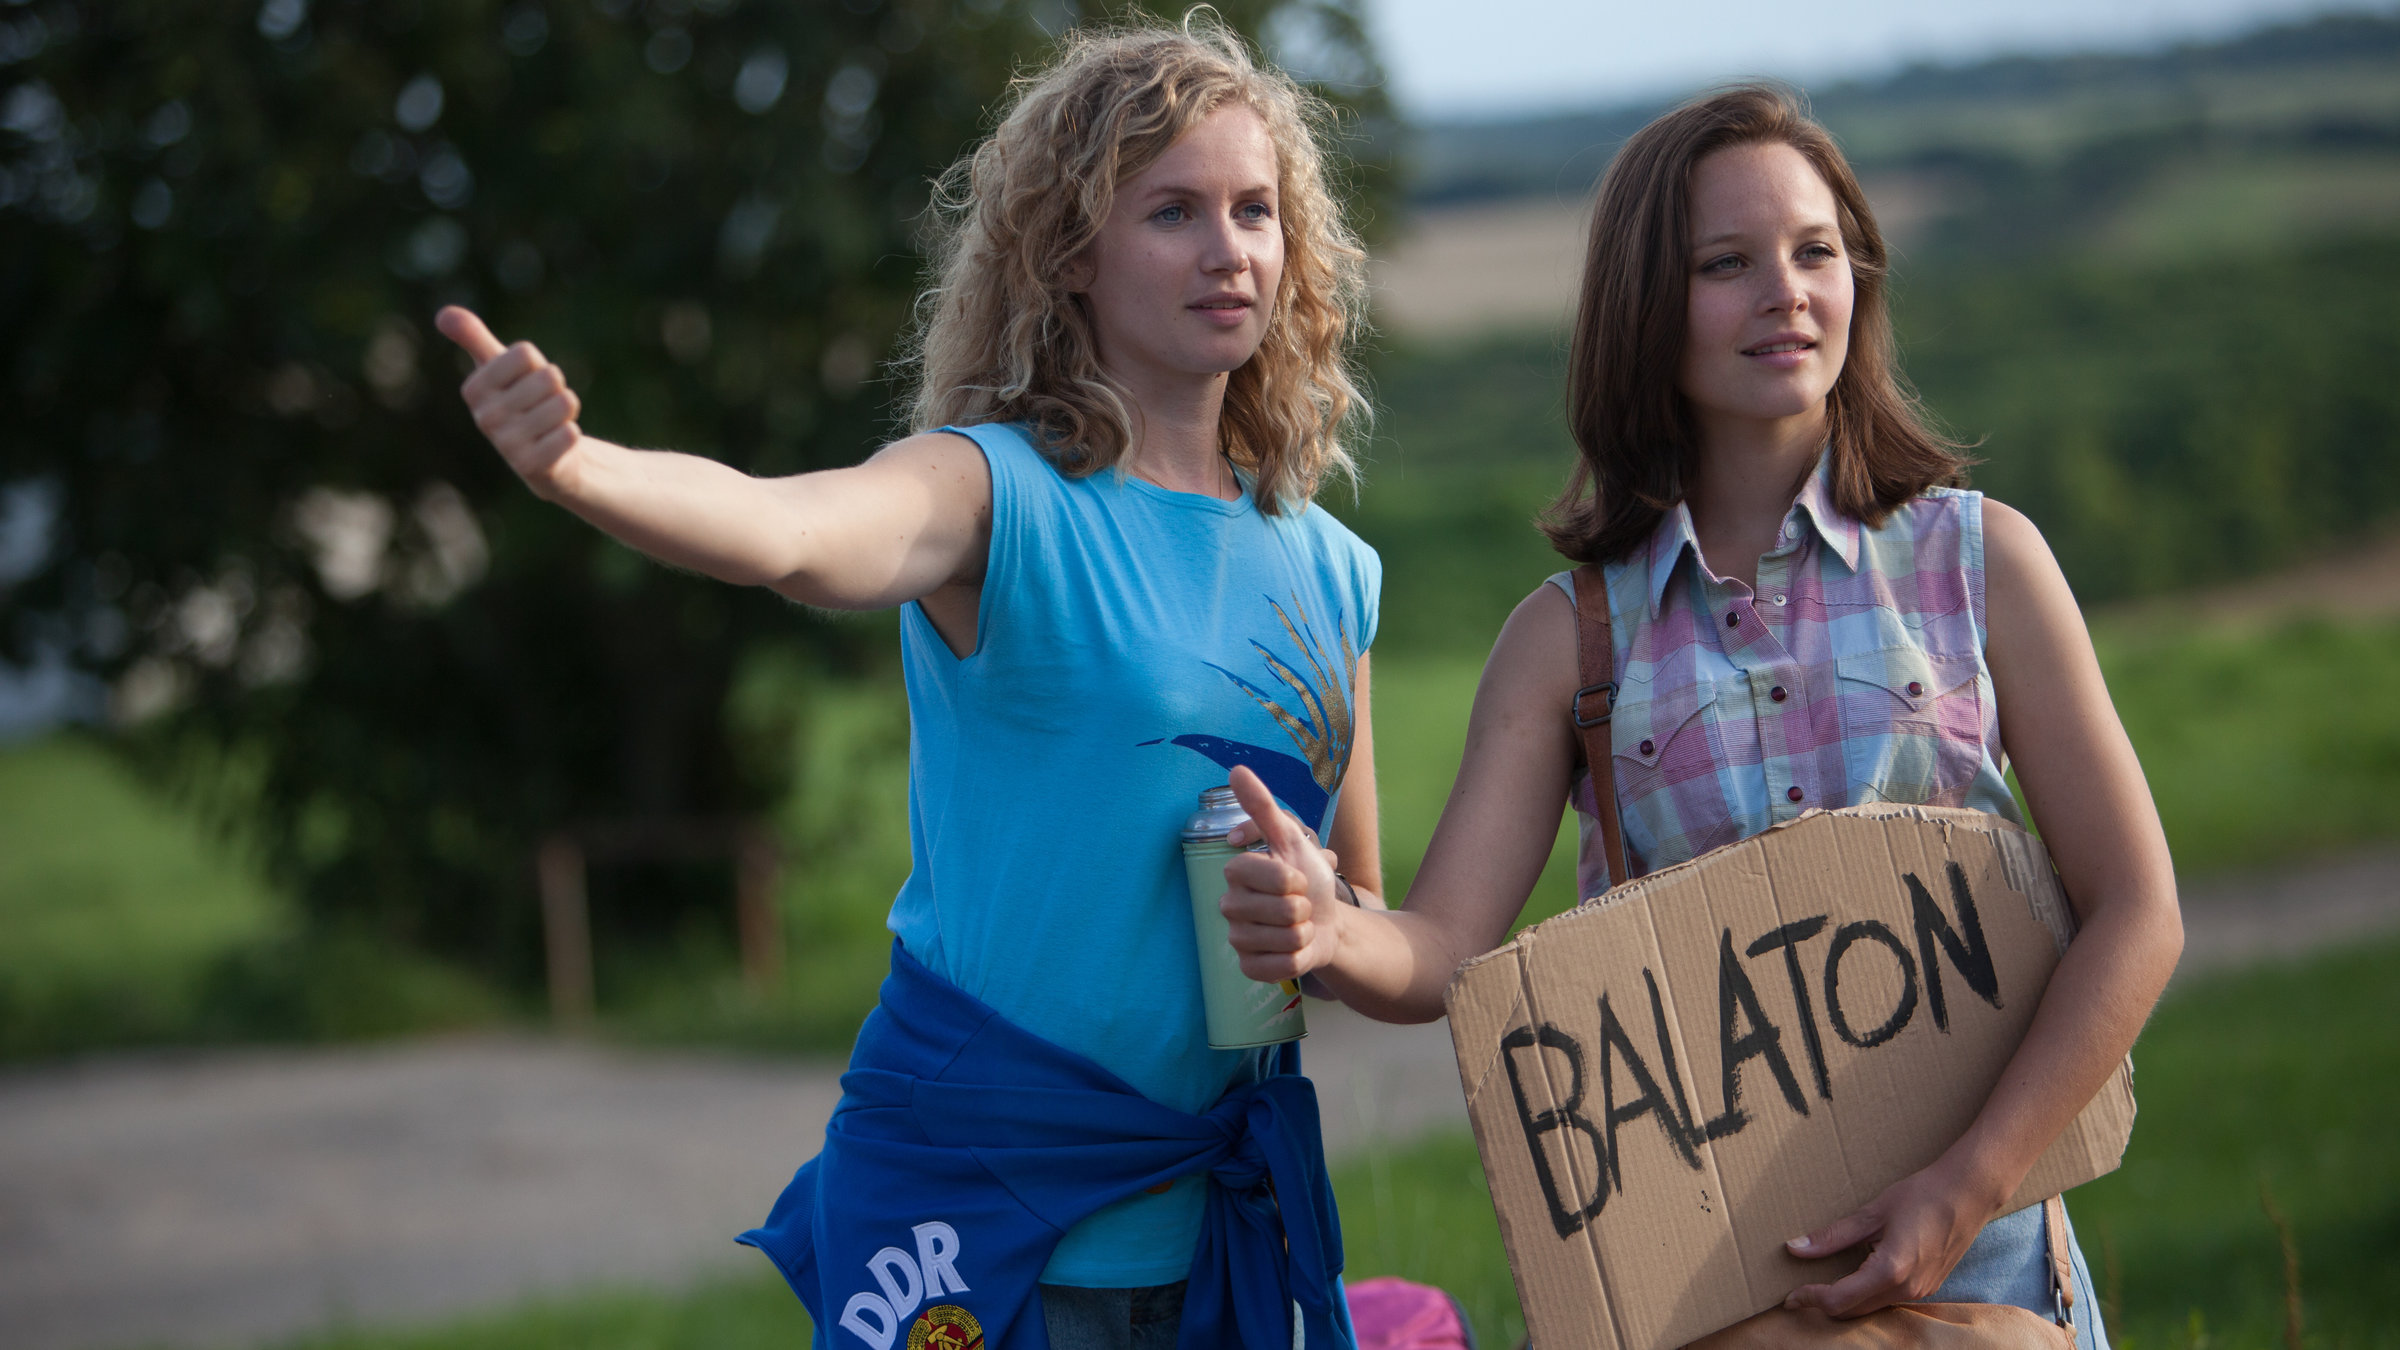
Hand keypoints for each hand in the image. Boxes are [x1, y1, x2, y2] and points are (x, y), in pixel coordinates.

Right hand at [436, 306, 584, 497]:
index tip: (528, 383)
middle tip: (544, 407)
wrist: (547, 458)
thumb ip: (474, 338)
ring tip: (552, 425)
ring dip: (567, 412)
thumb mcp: (498, 368)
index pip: (525, 353)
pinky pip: (570, 434)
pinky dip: (572, 434)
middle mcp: (485, 418)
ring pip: (564, 403)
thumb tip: (443, 314)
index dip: (537, 365)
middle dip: (557, 389)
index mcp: (474, 389)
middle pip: (549, 376)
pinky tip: (559, 444)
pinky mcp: (532, 468)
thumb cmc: (524, 403)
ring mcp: (506, 445)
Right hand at [1220, 765, 1345, 983]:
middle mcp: (1230, 906)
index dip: (1295, 878)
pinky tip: (1293, 951)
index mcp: (1236, 873)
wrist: (1327, 924)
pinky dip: (1296, 960)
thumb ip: (1262, 806)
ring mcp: (1237, 940)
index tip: (1298, 879)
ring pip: (1284, 939)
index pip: (1270, 876)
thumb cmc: (1309, 878)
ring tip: (1299, 927)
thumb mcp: (1292, 839)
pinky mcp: (1249, 968)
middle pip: (1281, 911)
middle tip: (1300, 906)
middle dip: (1304, 909)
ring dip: (1304, 934)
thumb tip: (1236, 769)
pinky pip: (1278, 968)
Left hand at [1781, 1159, 2000, 1317]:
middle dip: (1823, 1304)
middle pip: (1852, 1312)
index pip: (1839, 1300)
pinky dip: (1865, 1296)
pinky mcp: (1927, 1288)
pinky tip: (1853, 1276)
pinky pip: (1887, 1302)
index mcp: (1890, 1271)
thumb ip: (1832, 1236)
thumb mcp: (1872, 1212)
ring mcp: (1920, 1292)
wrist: (1968, 1194)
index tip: (1790, 1295)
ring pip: (1870, 1310)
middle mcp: (1906, 1290)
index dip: (1810, 1299)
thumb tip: (1795, 1247)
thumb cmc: (1921, 1196)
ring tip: (1821, 1284)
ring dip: (1845, 1302)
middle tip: (1799, 1292)